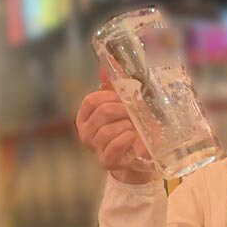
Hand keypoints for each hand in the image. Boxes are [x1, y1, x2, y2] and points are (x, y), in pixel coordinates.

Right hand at [76, 68, 154, 183]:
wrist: (141, 154)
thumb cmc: (131, 126)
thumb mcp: (123, 103)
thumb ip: (114, 85)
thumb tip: (105, 65)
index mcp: (85, 116)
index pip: (91, 100)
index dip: (110, 96)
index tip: (125, 99)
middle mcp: (85, 132)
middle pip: (102, 112)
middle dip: (123, 110)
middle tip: (134, 115)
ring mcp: (94, 148)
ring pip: (109, 129)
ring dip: (128, 126)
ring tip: (135, 128)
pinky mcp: (106, 161)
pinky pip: (115, 145)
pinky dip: (127, 138)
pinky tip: (133, 137)